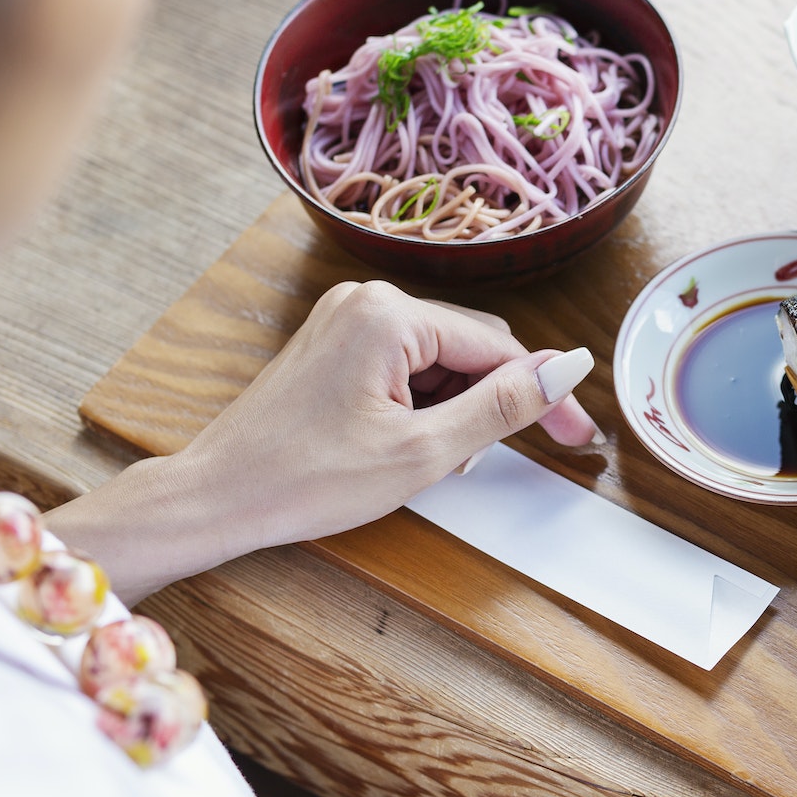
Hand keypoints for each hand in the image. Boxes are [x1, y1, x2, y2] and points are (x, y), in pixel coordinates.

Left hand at [48, 280, 600, 597]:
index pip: (499, 349)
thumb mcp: (422, 452)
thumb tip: (564, 368)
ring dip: (454, 409)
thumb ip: (502, 406)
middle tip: (503, 457)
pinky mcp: (333, 344)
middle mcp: (367, 300)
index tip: (578, 436)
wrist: (219, 495)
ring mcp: (346, 319)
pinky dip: (421, 405)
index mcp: (390, 315)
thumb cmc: (304, 479)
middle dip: (492, 403)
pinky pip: (404, 363)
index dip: (544, 395)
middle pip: (471, 347)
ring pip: (439, 359)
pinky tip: (407, 446)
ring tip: (431, 461)